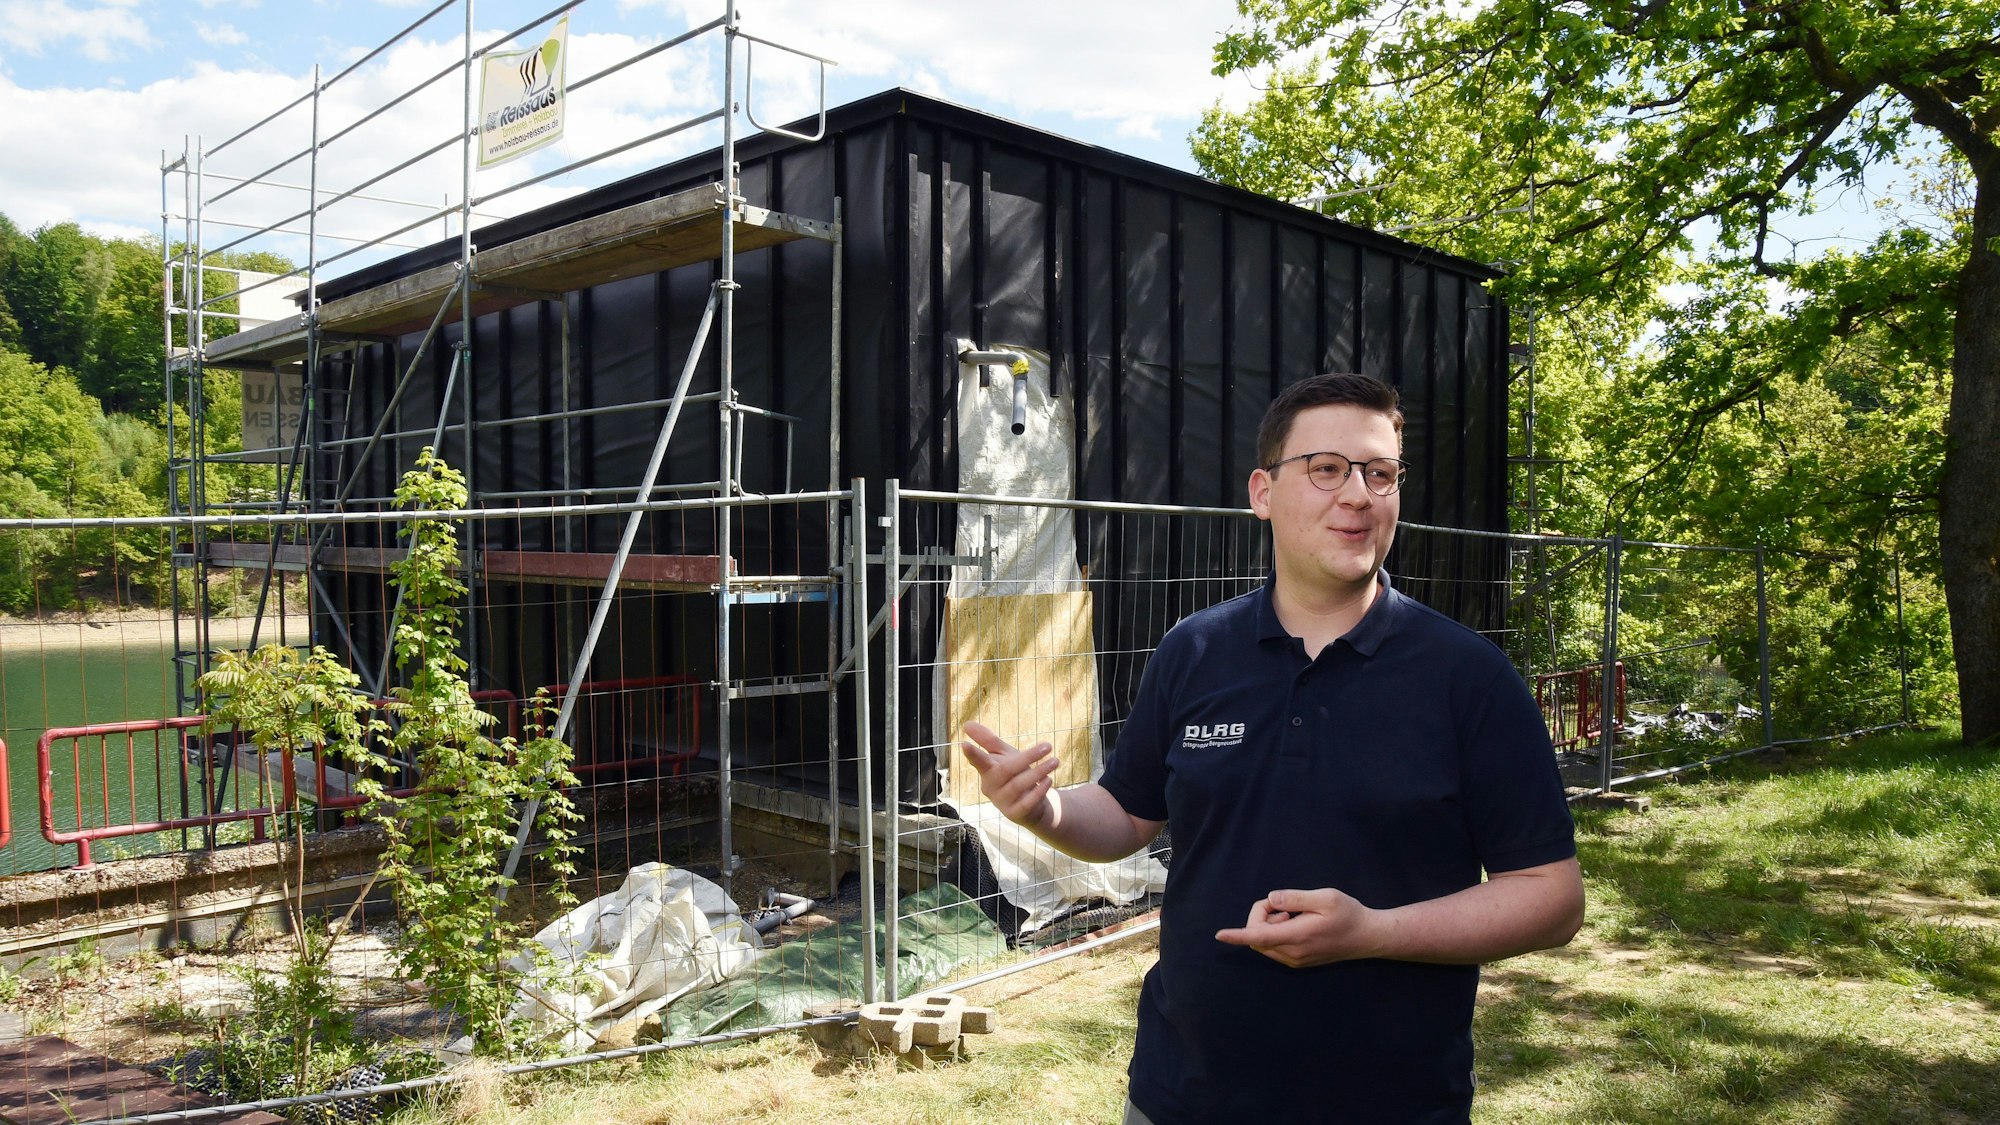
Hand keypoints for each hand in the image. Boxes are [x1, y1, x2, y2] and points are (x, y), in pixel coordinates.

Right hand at [960, 721, 1060, 827]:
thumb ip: (988, 740)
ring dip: (1038, 771)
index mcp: (987, 771)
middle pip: (1006, 770)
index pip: (978, 761)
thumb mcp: (1003, 755)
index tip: (964, 744)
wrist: (1032, 804)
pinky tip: (1049, 780)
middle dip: (1028, 757)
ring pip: (1018, 785)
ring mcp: (1001, 802)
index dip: (972, 754)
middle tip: (1048, 745)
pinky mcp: (1015, 814)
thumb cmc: (1015, 775)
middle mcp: (990, 787)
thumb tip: (967, 723)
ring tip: (1055, 761)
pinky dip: (1039, 791)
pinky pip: (1026, 802)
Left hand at [1214, 887, 1383, 967]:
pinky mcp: (1298, 962)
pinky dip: (1275, 933)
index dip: (1237, 935)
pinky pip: (1273, 947)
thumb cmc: (1348, 914)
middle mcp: (1293, 953)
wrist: (1367, 937)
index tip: (1219, 935)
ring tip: (1294, 914)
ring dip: (1268, 925)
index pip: (1259, 936)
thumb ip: (1296, 898)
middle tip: (1284, 904)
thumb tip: (1272, 899)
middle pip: (1257, 936)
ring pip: (1264, 943)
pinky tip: (1296, 924)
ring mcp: (1295, 960)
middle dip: (1261, 916)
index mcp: (1298, 936)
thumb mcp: (1325, 897)